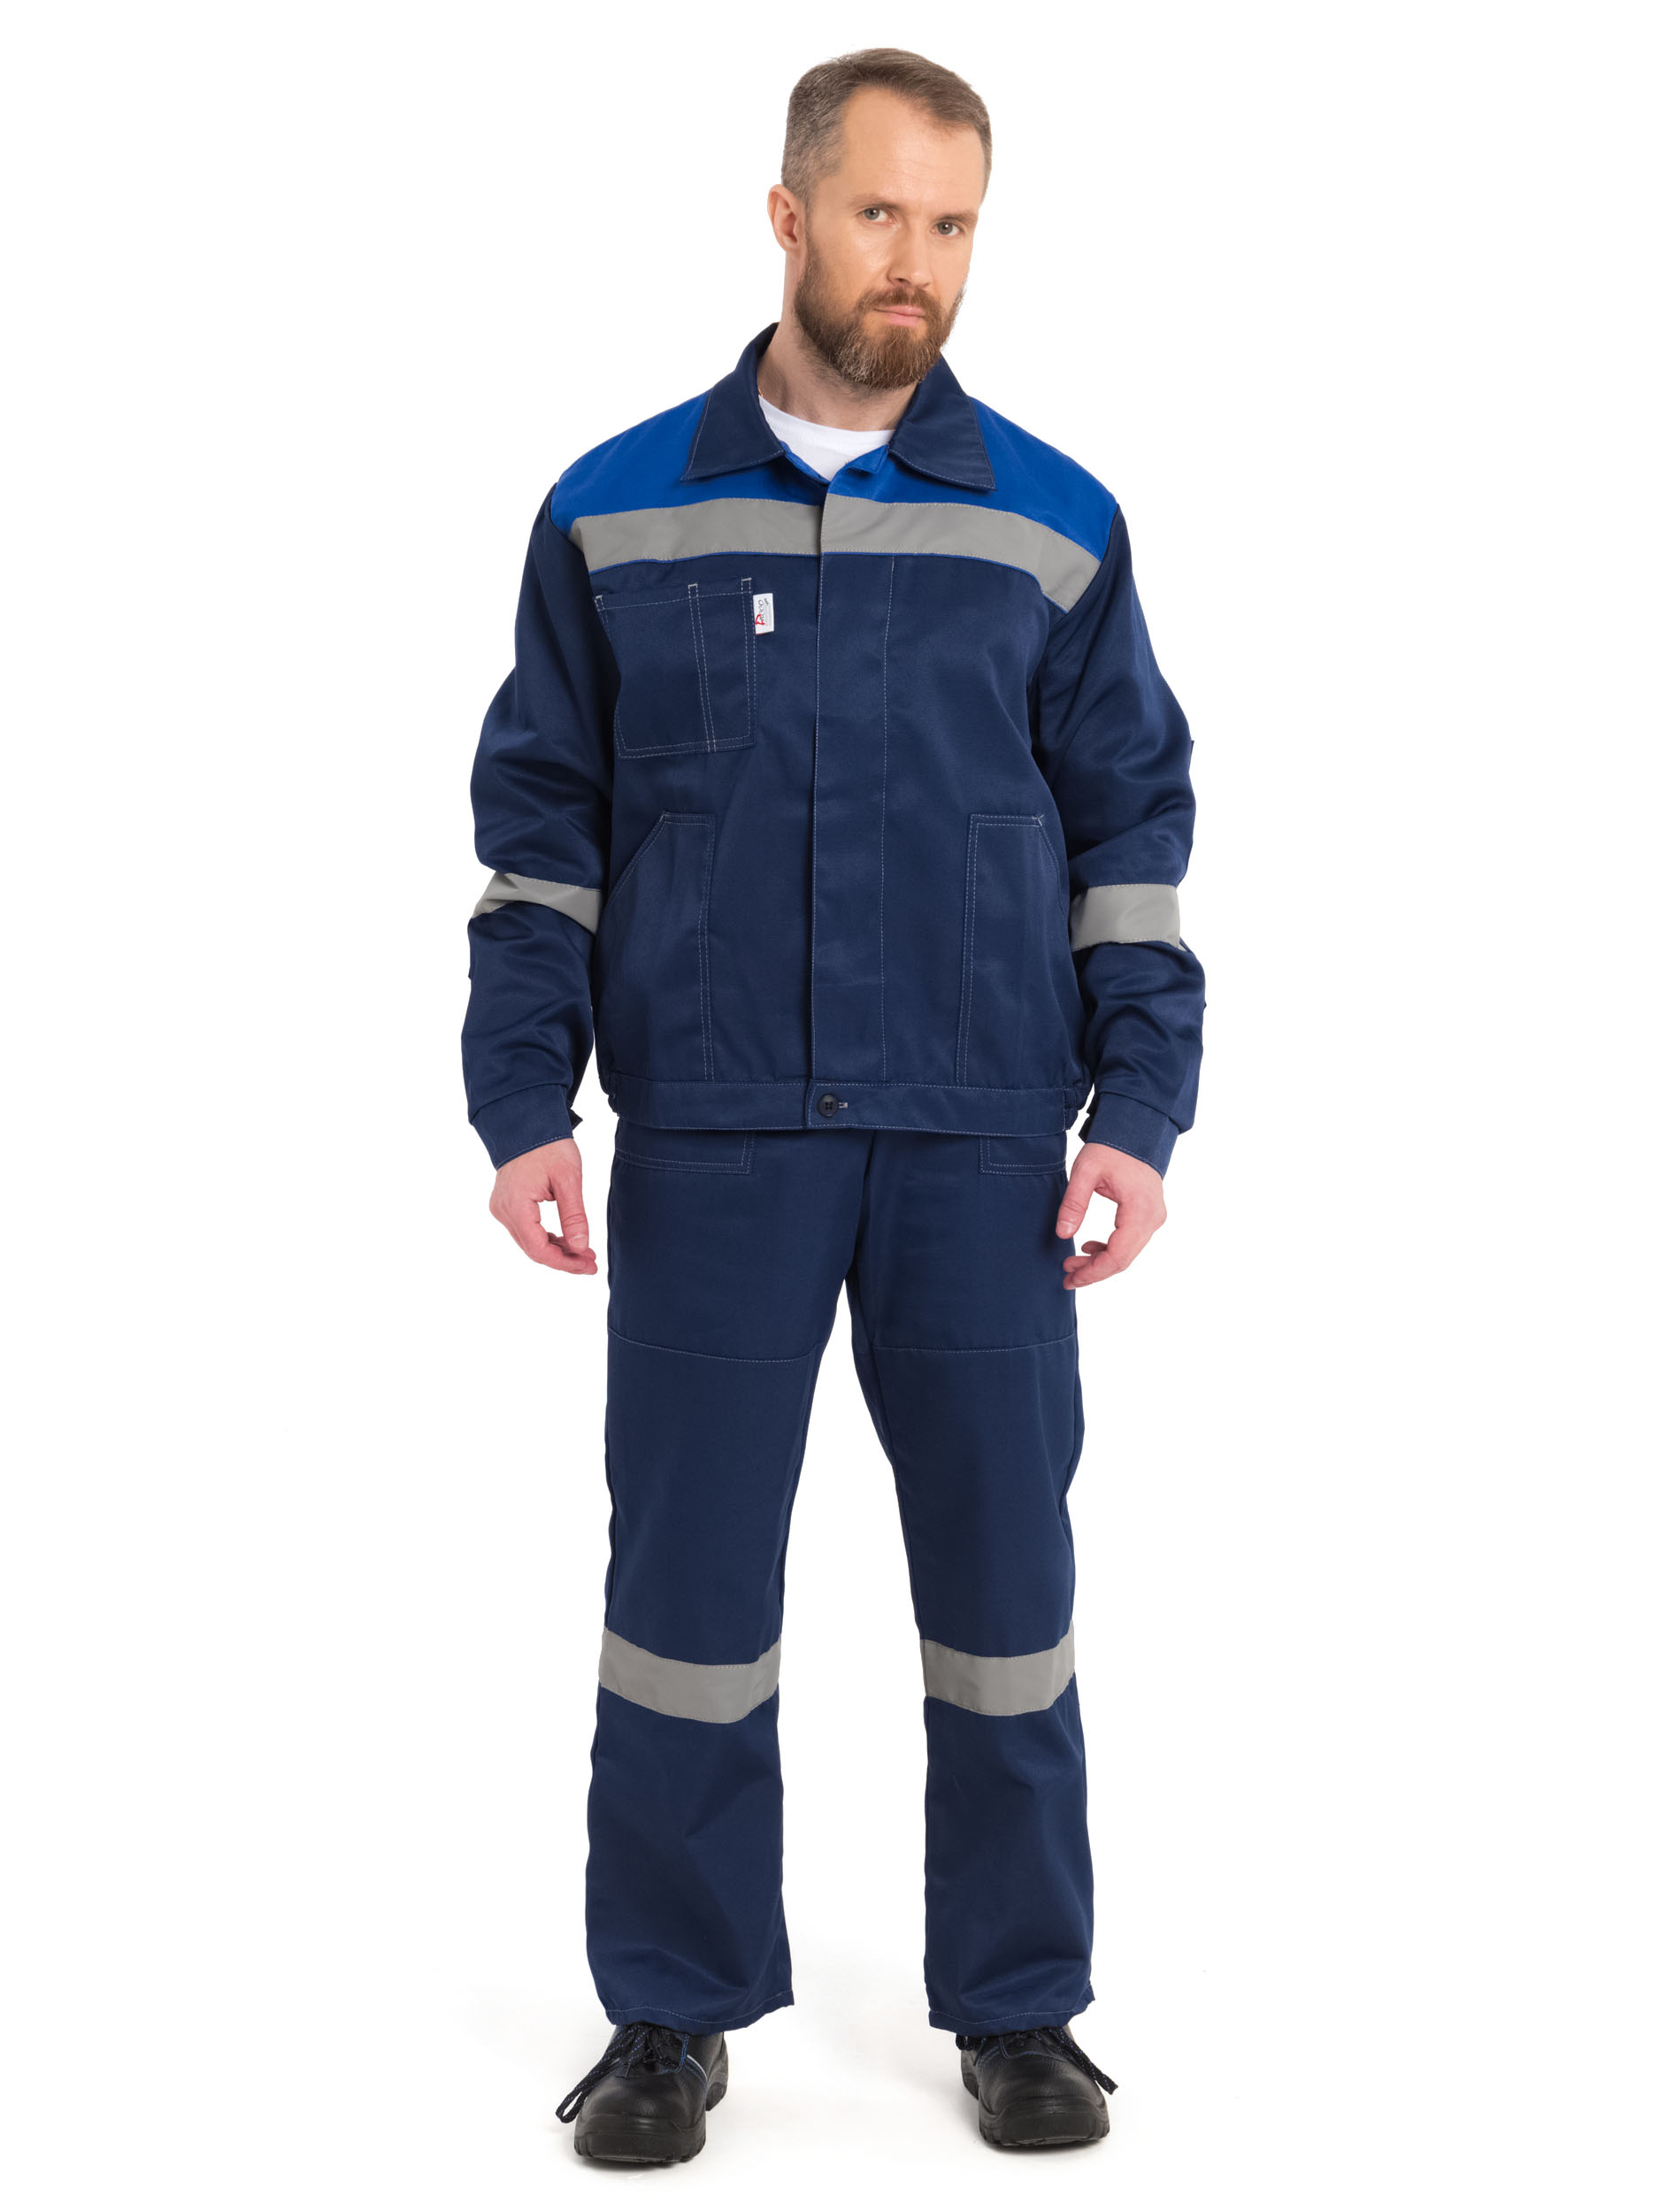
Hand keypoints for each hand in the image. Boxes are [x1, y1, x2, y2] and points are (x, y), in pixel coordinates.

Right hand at [488, 1138, 596, 1274]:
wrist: (527, 1122)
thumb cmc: (548, 1145)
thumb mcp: (568, 1179)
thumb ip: (574, 1215)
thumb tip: (580, 1247)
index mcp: (515, 1206)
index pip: (538, 1249)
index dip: (564, 1262)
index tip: (588, 1266)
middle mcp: (503, 1211)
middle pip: (533, 1249)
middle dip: (564, 1259)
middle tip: (591, 1262)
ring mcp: (502, 1208)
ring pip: (530, 1241)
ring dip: (556, 1249)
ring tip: (584, 1252)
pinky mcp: (506, 1204)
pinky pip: (526, 1229)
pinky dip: (546, 1237)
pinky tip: (567, 1240)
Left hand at [1056, 1142, 1166, 1287]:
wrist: (1136, 1130)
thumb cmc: (1111, 1147)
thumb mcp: (1085, 1171)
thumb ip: (1074, 1203)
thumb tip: (1063, 1234)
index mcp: (1139, 1210)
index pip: (1117, 1256)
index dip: (1093, 1272)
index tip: (1070, 1278)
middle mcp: (1152, 1218)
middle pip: (1123, 1260)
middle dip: (1094, 1272)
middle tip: (1066, 1276)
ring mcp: (1154, 1218)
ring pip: (1127, 1253)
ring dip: (1100, 1262)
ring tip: (1072, 1263)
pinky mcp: (1149, 1215)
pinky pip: (1130, 1242)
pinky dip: (1110, 1249)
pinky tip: (1089, 1247)